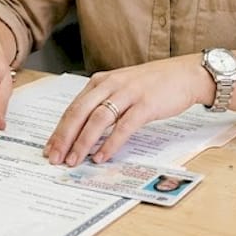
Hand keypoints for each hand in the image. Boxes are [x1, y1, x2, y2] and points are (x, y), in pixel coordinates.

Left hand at [44, 57, 210, 165]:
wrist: (186, 74)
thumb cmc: (154, 84)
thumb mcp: (122, 88)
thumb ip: (103, 104)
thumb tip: (83, 131)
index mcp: (101, 81)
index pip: (73, 107)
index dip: (60, 129)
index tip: (49, 148)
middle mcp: (111, 85)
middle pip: (80, 113)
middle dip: (64, 137)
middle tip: (55, 158)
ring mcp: (128, 94)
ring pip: (98, 120)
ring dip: (83, 142)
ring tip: (74, 160)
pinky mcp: (146, 104)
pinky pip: (123, 127)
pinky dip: (110, 143)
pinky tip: (101, 157)